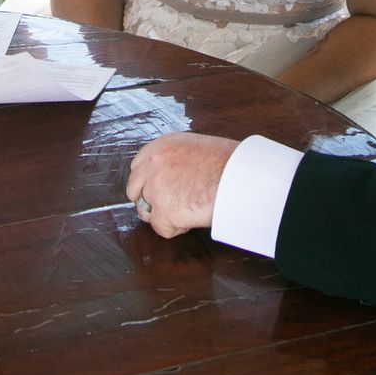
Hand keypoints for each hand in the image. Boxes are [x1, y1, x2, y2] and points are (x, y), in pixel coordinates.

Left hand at [126, 132, 240, 238]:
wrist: (241, 177)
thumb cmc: (230, 163)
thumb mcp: (197, 148)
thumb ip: (177, 159)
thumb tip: (175, 174)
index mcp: (162, 146)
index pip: (138, 166)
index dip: (147, 182)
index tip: (159, 190)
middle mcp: (154, 164)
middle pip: (134, 189)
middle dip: (149, 200)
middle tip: (170, 206)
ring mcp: (156, 187)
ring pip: (145, 211)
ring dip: (162, 215)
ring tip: (186, 212)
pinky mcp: (163, 210)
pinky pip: (160, 228)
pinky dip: (176, 229)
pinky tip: (192, 219)